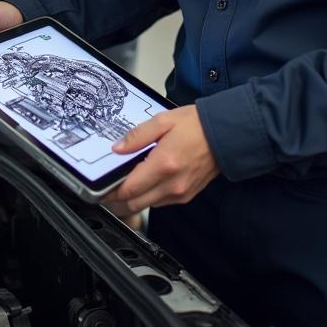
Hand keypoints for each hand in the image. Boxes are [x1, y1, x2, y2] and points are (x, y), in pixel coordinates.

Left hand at [102, 106, 218, 215]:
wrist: (225, 135)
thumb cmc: (196, 125)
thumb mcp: (163, 121)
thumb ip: (137, 136)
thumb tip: (117, 148)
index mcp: (164, 164)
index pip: (129, 189)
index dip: (111, 191)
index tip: (102, 186)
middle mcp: (172, 184)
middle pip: (135, 203)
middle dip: (119, 198)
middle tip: (110, 186)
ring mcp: (180, 193)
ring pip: (147, 205)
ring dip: (135, 198)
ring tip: (130, 180)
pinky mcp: (187, 196)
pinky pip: (161, 203)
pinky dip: (150, 196)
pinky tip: (149, 181)